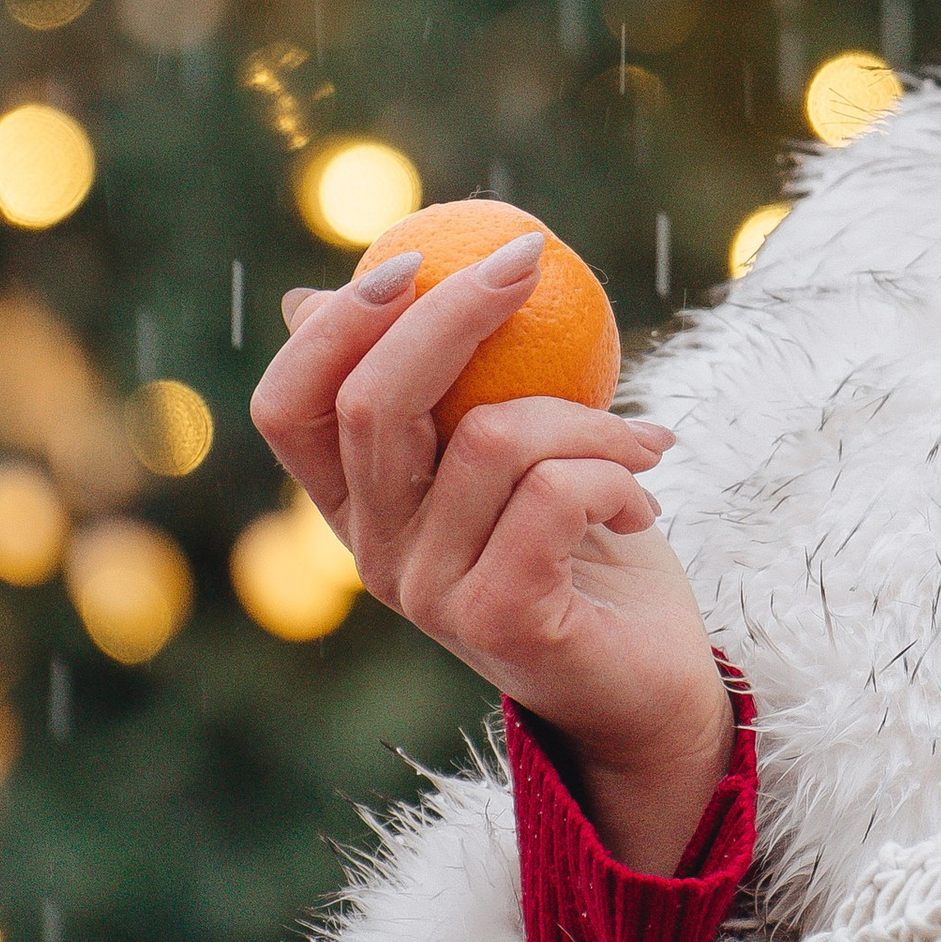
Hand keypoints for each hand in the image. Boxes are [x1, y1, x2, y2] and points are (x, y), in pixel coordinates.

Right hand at [249, 237, 732, 872]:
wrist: (653, 683)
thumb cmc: (583, 548)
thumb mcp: (506, 448)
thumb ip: (439, 385)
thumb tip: (321, 287)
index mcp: (357, 506)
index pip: (287, 409)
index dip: (333, 328)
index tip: (413, 258)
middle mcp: (371, 555)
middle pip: (373, 404)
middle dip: (455, 310)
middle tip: (530, 261)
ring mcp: (428, 595)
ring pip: (492, 439)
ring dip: (589, 417)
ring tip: (642, 443)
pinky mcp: (499, 620)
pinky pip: (554, 495)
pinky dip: (615, 474)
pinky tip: (644, 500)